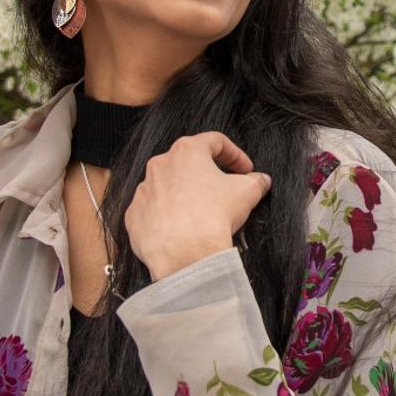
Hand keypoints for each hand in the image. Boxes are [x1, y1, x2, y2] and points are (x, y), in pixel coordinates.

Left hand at [123, 132, 271, 279]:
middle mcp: (160, 165)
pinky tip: (182, 230)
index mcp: (187, 151)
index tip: (245, 170)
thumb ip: (256, 181)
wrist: (185, 254)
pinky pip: (153, 211)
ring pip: (168, 188)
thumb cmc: (212, 216)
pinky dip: (167, 217)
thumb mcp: (247, 192)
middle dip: (208, 176)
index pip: (215, 142)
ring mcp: (144, 191)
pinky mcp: (134, 216)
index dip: (235, 155)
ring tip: (203, 214)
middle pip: (188, 164)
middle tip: (225, 191)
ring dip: (186, 196)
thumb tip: (261, 180)